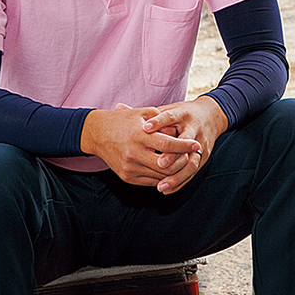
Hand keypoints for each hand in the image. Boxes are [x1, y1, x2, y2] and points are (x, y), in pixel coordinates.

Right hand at [80, 105, 201, 186]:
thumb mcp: (144, 113)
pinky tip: (170, 168)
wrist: (98, 134)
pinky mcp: (127, 177)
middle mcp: (133, 154)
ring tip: (185, 162)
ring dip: (175, 171)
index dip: (184, 145)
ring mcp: (129, 168)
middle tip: (192, 155)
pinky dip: (163, 177)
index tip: (196, 144)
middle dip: (183, 162)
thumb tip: (181, 130)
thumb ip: (163, 120)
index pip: (167, 144)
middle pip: (166, 165)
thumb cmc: (125, 120)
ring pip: (160, 176)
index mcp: (139, 136)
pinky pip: (151, 181)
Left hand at [142, 96, 228, 194]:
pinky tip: (167, 189)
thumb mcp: (166, 110)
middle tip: (159, 163)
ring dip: (177, 175)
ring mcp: (202, 142)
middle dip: (173, 154)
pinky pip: (193, 171)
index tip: (145, 128)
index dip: (159, 122)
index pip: (170, 116)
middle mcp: (194, 127)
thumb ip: (143, 114)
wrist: (210, 116)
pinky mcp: (205, 154)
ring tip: (161, 185)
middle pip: (185, 141)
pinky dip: (181, 181)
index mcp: (182, 113)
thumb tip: (117, 107)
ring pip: (192, 160)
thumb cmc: (180, 115)